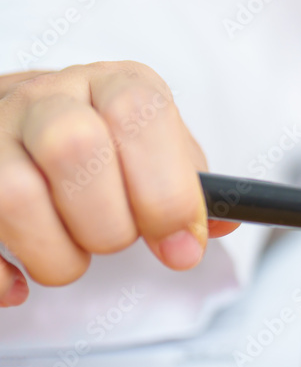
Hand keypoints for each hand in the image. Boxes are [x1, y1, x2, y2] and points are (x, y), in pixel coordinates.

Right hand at [0, 62, 236, 307]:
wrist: (23, 126)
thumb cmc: (109, 149)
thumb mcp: (159, 152)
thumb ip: (191, 191)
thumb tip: (213, 230)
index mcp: (113, 85)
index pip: (137, 113)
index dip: (166, 189)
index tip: (182, 243)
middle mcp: (44, 97)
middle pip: (73, 147)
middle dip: (109, 223)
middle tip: (116, 241)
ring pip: (13, 196)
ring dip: (57, 256)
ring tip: (71, 256)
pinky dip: (0, 277)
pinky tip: (21, 281)